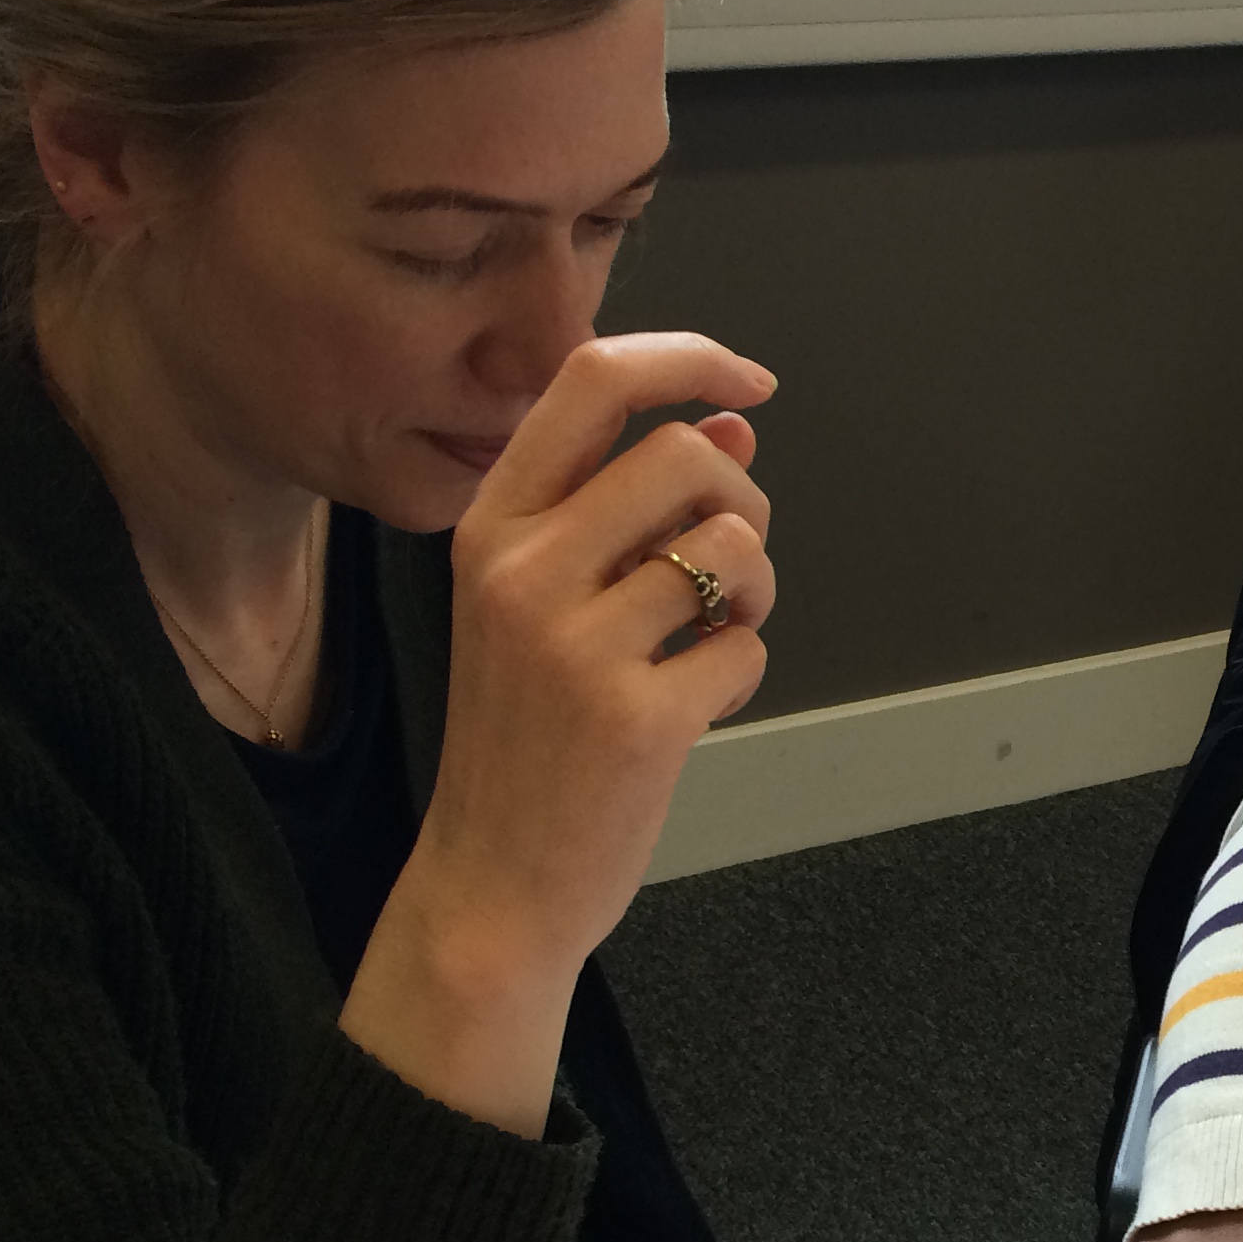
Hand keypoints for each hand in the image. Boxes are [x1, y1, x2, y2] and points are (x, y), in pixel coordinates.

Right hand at [344, 334, 775, 1130]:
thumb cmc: (526, 738)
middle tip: (729, 566)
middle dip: (743, 501)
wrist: (491, 883)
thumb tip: (732, 426)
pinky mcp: (636, 718)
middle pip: (685, 455)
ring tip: (711, 638)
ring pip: (732, 547)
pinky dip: (740, 672)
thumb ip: (627, 510)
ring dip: (752, 590)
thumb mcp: (544, 603)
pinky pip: (744, 647)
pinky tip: (693, 708)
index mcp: (490, 526)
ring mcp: (575, 644)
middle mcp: (521, 570)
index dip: (689, 358)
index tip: (749, 381)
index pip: (592, 381)